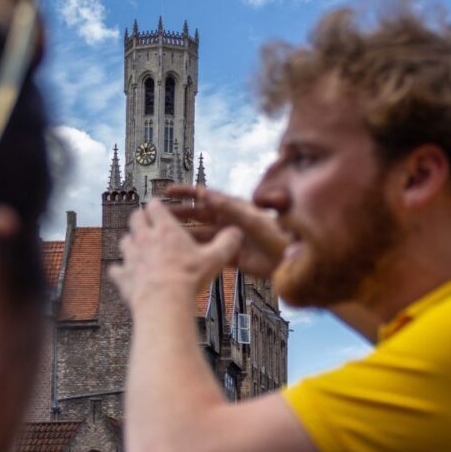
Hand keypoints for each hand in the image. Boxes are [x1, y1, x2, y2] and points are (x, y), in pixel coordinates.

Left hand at [109, 199, 242, 309]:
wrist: (164, 302)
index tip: (160, 208)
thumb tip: (237, 233)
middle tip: (147, 224)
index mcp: (165, 229)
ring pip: (124, 241)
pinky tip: (124, 274)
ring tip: (139, 248)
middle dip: (140, 219)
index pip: (154, 205)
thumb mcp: (215, 259)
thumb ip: (227, 243)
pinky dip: (119, 271)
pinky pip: (116, 270)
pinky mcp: (123, 276)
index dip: (156, 206)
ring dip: (130, 242)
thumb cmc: (188, 278)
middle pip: (135, 218)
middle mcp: (144, 238)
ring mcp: (131, 256)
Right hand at [166, 185, 288, 278]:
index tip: (168, 190)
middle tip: (158, 214)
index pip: (205, 196)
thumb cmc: (279, 235)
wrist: (292, 261)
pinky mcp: (230, 256)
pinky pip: (208, 252)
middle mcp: (228, 221)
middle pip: (198, 215)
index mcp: (233, 207)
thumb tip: (207, 194)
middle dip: (178, 214)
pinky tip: (180, 254)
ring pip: (200, 234)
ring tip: (163, 235)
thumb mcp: (252, 219)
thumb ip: (229, 208)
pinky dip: (195, 252)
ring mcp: (228, 239)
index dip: (186, 192)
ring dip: (183, 234)